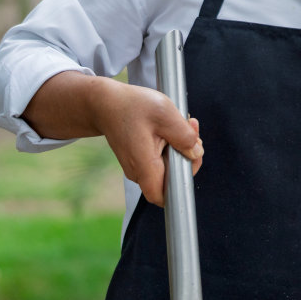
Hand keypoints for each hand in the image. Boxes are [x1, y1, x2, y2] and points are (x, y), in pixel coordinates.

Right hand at [92, 80, 203, 206]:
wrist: (104, 102)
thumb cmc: (131, 106)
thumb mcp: (165, 114)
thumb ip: (184, 136)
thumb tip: (196, 153)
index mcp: (144, 165)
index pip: (163, 197)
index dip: (184, 183)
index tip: (191, 157)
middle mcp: (138, 171)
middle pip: (172, 180)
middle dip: (188, 156)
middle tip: (191, 131)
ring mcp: (137, 167)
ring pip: (168, 168)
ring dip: (180, 148)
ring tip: (181, 124)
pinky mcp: (138, 160)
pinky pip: (161, 160)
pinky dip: (170, 145)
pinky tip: (170, 128)